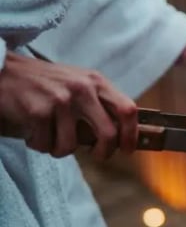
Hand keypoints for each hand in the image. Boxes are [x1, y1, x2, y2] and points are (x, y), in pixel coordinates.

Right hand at [0, 52, 137, 158]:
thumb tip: (121, 136)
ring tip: (51, 137)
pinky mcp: (38, 111)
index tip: (127, 149)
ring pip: (72, 145)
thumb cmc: (46, 83)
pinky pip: (46, 144)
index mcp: (96, 81)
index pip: (128, 110)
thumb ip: (100, 104)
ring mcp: (60, 100)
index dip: (131, 134)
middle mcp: (82, 89)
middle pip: (108, 133)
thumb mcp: (79, 84)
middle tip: (96, 155)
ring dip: (60, 149)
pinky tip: (33, 131)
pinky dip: (39, 144)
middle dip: (104, 152)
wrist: (4, 72)